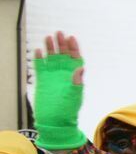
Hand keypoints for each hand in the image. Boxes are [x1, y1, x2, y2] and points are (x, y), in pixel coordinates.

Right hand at [33, 32, 86, 150]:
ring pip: (51, 58)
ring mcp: (52, 76)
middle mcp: (64, 74)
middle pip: (63, 55)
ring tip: (48, 37)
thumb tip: (80, 67)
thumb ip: (77, 81)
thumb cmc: (68, 109)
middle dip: (61, 44)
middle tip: (59, 33)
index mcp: (74, 76)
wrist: (56, 120)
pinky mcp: (42, 80)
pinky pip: (40, 66)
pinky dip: (39, 59)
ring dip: (50, 48)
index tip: (71, 38)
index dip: (73, 47)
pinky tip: (38, 51)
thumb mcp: (75, 94)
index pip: (75, 58)